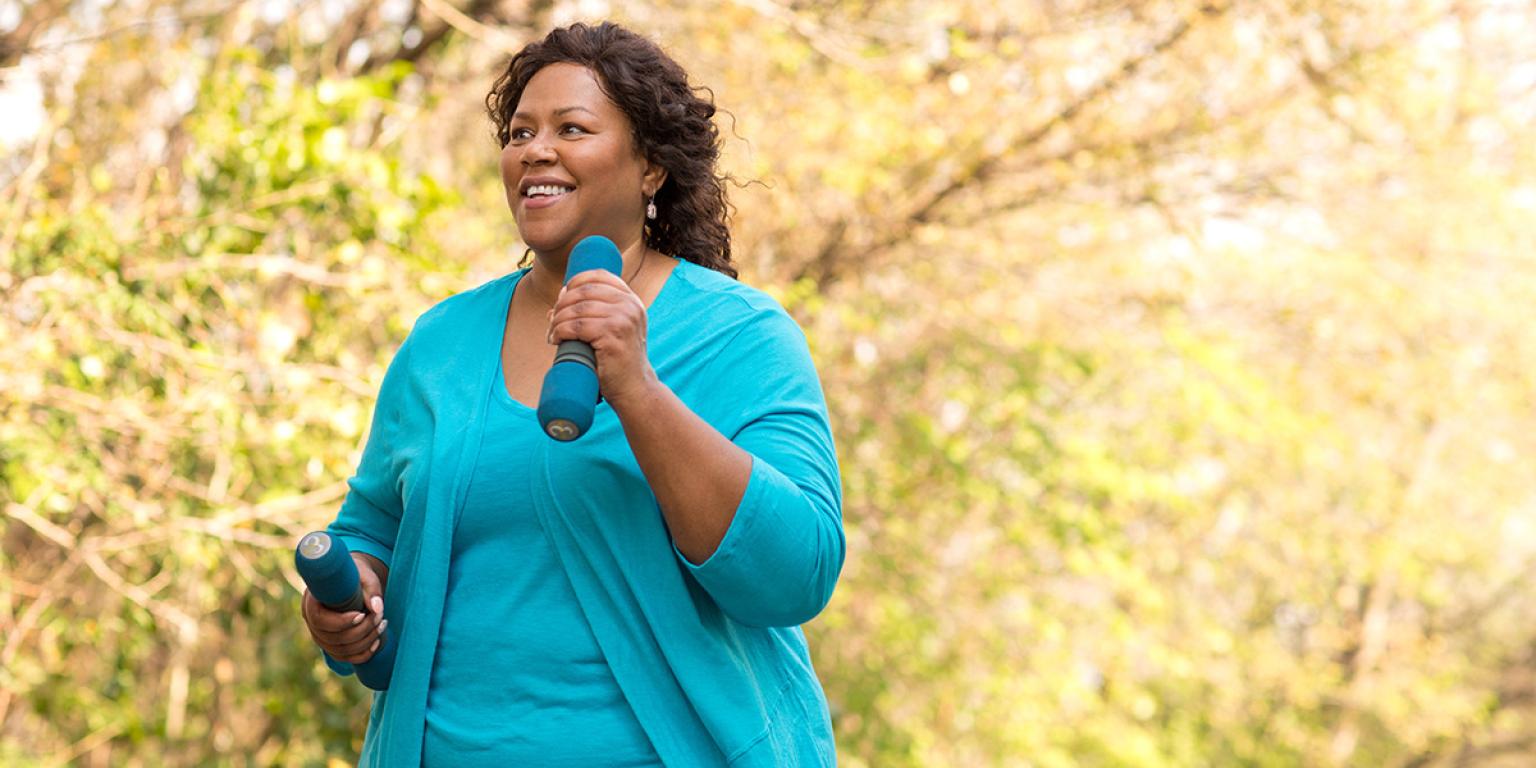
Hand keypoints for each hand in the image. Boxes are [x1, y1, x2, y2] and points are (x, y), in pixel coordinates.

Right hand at [301, 552, 387, 664]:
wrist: (351, 580)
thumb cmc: (356, 574)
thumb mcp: (363, 575)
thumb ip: (371, 589)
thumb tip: (378, 608)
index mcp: (311, 601)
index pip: (319, 620)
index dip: (341, 622)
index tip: (362, 614)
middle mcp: (311, 622)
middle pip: (332, 638)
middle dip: (360, 630)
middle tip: (380, 617)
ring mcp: (320, 636)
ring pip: (340, 651)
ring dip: (365, 641)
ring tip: (382, 624)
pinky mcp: (332, 645)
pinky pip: (345, 658)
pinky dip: (363, 654)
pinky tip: (377, 642)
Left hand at [548, 268, 658, 407]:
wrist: (634, 388)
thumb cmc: (618, 360)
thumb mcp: (613, 328)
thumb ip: (594, 310)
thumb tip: (559, 296)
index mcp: (631, 300)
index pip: (599, 276)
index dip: (575, 282)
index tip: (562, 297)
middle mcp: (630, 305)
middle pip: (583, 291)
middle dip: (561, 304)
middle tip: (552, 321)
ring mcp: (623, 319)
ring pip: (577, 309)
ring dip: (557, 320)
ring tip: (552, 333)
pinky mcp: (613, 336)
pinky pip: (576, 326)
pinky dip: (560, 331)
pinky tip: (556, 339)